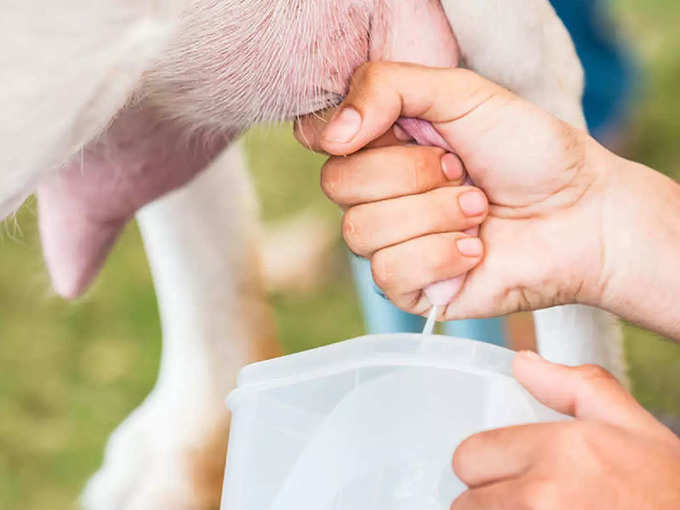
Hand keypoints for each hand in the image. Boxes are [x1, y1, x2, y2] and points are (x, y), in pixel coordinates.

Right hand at [295, 62, 679, 333]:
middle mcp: (379, 192)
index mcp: (384, 142)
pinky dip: (440, 257)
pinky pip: (388, 273)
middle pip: (338, 183)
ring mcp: (391, 242)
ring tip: (478, 211)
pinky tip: (475, 250)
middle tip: (463, 172)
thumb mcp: (462, 93)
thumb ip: (389, 88)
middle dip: (411, 174)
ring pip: (361, 231)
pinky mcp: (408, 288)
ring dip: (433, 216)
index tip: (407, 129)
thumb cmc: (529, 151)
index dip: (350, 134)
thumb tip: (331, 134)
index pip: (321, 138)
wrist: (579, 214)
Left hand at [451, 352, 679, 508]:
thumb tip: (521, 362)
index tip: (505, 472)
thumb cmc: (669, 491)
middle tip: (527, 502)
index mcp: (558, 452)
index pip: (469, 457)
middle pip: (466, 503)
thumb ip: (572, 386)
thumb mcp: (632, 426)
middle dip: (489, 502)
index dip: (485, 465)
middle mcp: (542, 498)